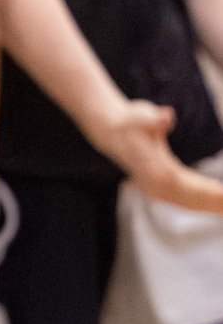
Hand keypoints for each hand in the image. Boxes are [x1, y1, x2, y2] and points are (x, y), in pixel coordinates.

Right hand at [89, 97, 222, 214]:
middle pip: (191, 198)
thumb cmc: (130, 122)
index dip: (208, 192)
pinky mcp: (160, 189)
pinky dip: (201, 204)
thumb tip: (167, 116)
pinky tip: (215, 205)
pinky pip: (185, 200)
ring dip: (210, 207)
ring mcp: (156, 189)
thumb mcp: (142, 116)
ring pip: (189, 202)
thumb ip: (155, 119)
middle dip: (215, 203)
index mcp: (155, 170)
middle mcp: (155, 184)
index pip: (187, 186)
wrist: (112, 131)